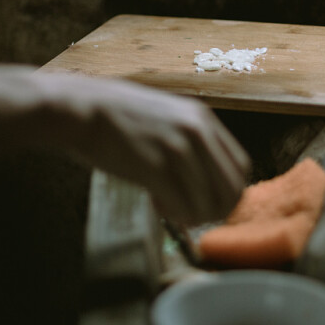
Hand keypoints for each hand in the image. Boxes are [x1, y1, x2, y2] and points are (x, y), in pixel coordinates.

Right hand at [53, 75, 251, 224]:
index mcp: (202, 119)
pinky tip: (157, 203)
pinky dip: (174, 214)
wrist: (82, 108)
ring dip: (193, 215)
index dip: (229, 192)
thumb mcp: (167, 116)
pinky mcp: (154, 166)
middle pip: (232, 188)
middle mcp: (196, 132)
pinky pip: (182, 205)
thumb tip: (205, 177)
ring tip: (170, 208)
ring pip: (209, 202)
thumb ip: (191, 141)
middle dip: (217, 211)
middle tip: (195, 216)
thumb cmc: (118, 115)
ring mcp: (177, 149)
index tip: (212, 202)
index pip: (241, 166)